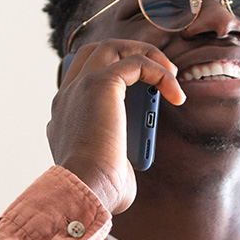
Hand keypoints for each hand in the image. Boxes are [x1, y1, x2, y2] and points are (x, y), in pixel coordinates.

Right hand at [48, 39, 186, 214]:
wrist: (85, 190)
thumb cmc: (98, 192)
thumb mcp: (107, 169)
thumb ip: (116, 157)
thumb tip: (132, 163)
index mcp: (64, 116)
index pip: (82, 78)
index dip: (112, 74)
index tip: (139, 91)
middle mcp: (67, 97)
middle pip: (95, 53)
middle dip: (128, 54)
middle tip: (158, 74)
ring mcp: (80, 87)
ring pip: (112, 47)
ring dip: (145, 55)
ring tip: (171, 74)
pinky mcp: (99, 84)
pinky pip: (135, 63)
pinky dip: (159, 72)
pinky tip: (176, 94)